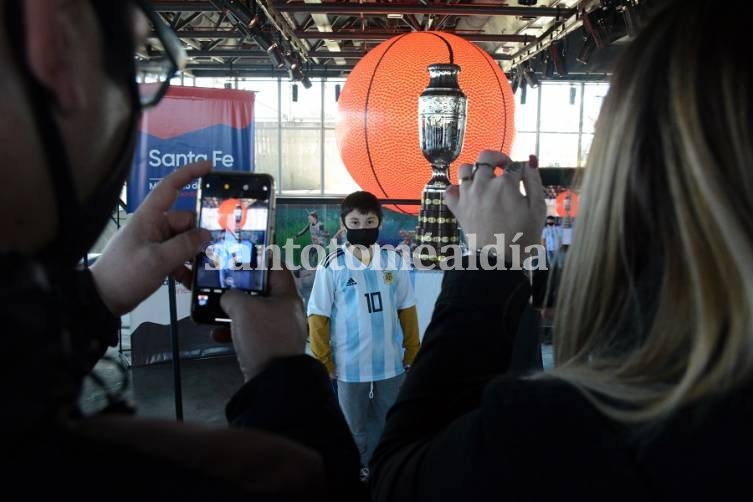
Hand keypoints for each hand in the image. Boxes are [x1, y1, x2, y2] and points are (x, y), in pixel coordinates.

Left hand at [91, 162, 211, 314]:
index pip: (170, 187)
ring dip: (196, 254)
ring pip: (185, 241)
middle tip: (220, 247)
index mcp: (150, 217)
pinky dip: (186, 268)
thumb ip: (184, 246)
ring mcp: (155, 244)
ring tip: (209, 268)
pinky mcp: (156, 260)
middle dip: (201, 233)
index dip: (189, 173)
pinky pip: (178, 258)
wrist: (100, 300)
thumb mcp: (157, 260)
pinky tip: (192, 282)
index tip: (210, 167)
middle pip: (185, 221)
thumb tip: (206, 235)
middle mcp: (154, 226)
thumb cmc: (125, 274)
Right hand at [213, 263, 306, 381]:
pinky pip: (249, 333)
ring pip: (252, 312)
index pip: (276, 267)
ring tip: (213, 307)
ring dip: (232, 311)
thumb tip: (228, 298)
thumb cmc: (263, 335)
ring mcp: (277, 329)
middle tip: (221, 281)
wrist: (272, 379)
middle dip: (239, 287)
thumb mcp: (243, 308)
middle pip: (261, 290)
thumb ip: (231, 295)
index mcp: (286, 295)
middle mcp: (285, 309)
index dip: (259, 258)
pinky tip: (217, 335)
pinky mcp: (268, 346)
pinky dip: (233, 332)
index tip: (241, 254)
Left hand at [446, 151, 545, 261]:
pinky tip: (467, 194)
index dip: (522, 170)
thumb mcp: (538, 209)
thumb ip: (534, 182)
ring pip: (465, 169)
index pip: (514, 165)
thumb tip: (530, 161)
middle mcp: (483, 184)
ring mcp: (467, 195)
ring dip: (476, 170)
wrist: (498, 261)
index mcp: (505, 184)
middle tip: (505, 169)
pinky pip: (450, 190)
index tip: (524, 179)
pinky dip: (457, 188)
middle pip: (486, 157)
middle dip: (498, 159)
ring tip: (486, 180)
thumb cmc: (523, 237)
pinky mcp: (457, 208)